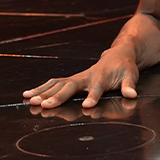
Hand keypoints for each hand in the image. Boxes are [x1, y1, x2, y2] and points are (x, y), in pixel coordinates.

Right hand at [22, 49, 139, 108]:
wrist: (119, 53)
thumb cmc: (125, 67)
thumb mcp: (131, 76)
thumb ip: (129, 86)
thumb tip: (132, 94)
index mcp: (101, 78)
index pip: (96, 89)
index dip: (92, 96)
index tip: (87, 106)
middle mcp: (85, 77)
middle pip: (69, 87)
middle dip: (57, 96)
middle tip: (43, 105)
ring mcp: (76, 77)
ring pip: (57, 84)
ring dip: (43, 92)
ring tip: (29, 99)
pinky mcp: (71, 79)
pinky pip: (53, 83)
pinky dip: (41, 88)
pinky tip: (27, 94)